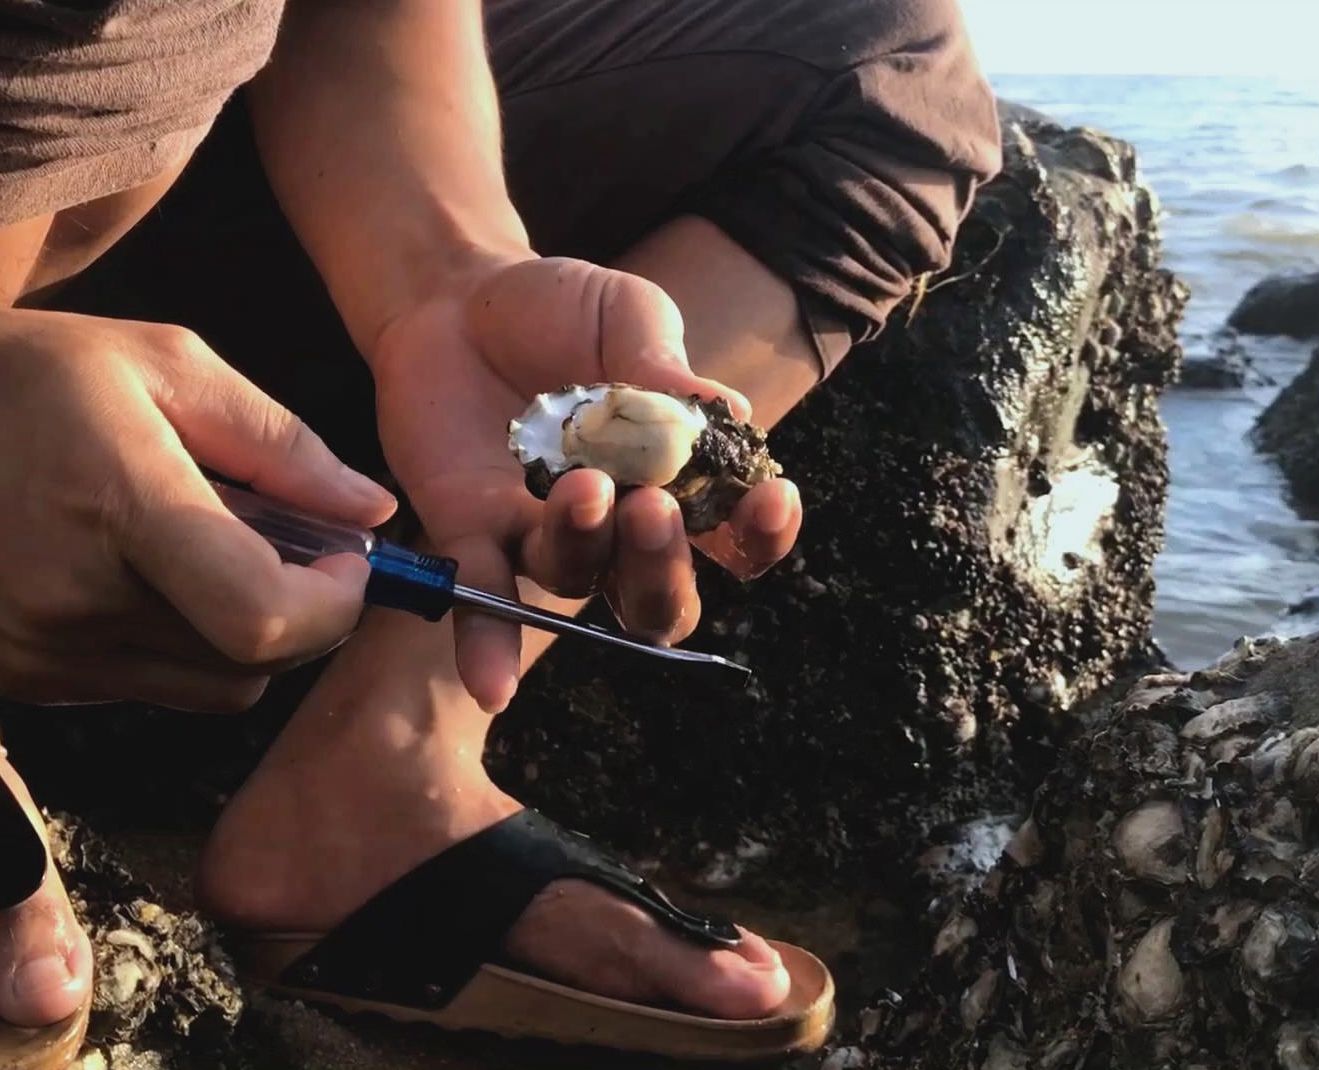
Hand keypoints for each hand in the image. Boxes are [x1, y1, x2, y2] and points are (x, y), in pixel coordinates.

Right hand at [0, 309, 395, 710]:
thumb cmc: (34, 378)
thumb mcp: (166, 365)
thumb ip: (283, 444)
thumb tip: (372, 509)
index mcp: (118, 506)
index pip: (262, 616)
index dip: (334, 603)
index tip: (349, 559)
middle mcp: (76, 598)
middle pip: (255, 661)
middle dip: (308, 613)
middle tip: (301, 549)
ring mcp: (43, 651)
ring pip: (215, 687)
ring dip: (248, 635)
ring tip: (216, 553)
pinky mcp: (26, 678)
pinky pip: (154, 688)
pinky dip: (187, 647)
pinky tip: (155, 578)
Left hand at [369, 256, 802, 710]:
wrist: (455, 292)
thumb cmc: (562, 309)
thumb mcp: (625, 315)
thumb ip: (665, 364)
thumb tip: (729, 414)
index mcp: (678, 478)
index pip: (735, 535)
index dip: (761, 534)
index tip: (771, 499)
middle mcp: (619, 525)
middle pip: (659, 592)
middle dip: (666, 563)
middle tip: (656, 507)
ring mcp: (544, 533)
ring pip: (578, 580)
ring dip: (589, 549)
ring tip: (585, 488)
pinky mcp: (471, 530)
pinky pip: (480, 598)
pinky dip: (486, 645)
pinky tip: (491, 686)